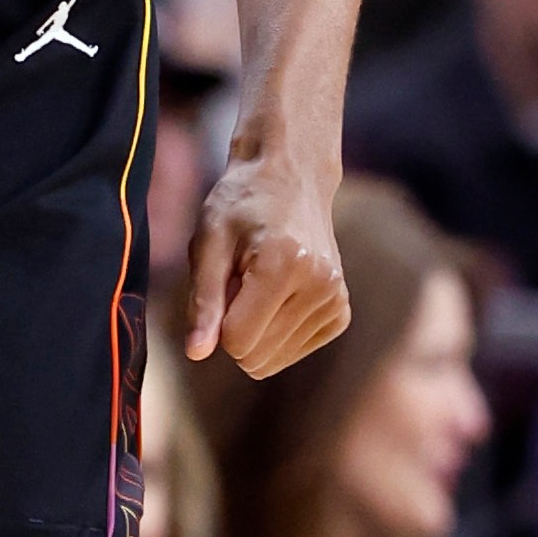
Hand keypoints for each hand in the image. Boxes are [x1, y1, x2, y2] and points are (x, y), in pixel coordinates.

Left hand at [186, 148, 348, 372]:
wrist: (290, 177)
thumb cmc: (241, 204)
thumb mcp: (209, 240)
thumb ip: (203, 299)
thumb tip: (196, 354)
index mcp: (285, 264)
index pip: (237, 341)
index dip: (215, 321)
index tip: (220, 283)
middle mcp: (320, 286)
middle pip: (256, 357)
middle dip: (235, 326)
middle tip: (239, 279)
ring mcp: (336, 301)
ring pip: (274, 359)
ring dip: (256, 328)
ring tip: (259, 281)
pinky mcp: (340, 312)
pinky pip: (293, 351)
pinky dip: (276, 330)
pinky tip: (278, 291)